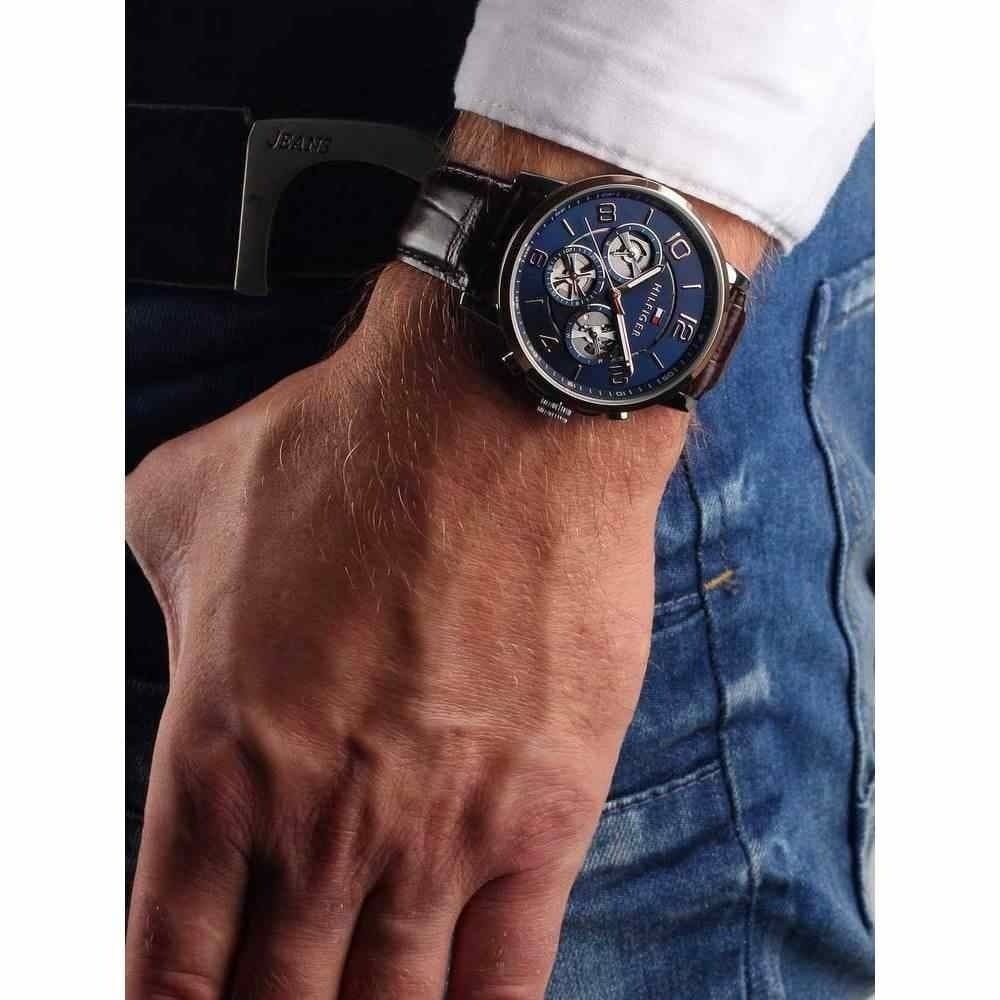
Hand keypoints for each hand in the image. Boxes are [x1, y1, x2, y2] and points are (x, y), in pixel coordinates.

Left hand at [125, 264, 687, 998]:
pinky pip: (504, 978)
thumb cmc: (345, 452)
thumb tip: (165, 622)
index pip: (168, 961)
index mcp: (214, 762)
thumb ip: (150, 596)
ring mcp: (436, 834)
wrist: (494, 420)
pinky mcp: (542, 819)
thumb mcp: (181, 506)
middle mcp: (318, 824)